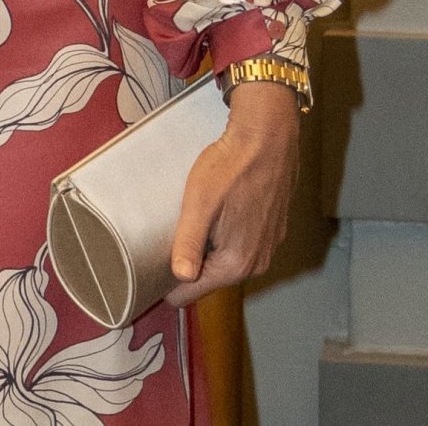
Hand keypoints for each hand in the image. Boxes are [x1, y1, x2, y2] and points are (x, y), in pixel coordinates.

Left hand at [166, 81, 299, 306]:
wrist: (268, 135)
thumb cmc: (232, 165)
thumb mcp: (199, 203)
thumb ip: (189, 244)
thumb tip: (180, 278)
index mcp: (237, 263)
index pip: (192, 292)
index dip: (169, 282)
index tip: (154, 263)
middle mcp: (257, 262)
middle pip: (210, 277)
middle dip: (191, 262)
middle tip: (173, 232)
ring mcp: (269, 245)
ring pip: (227, 260)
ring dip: (210, 246)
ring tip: (195, 218)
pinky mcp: (274, 228)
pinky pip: (242, 243)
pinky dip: (227, 234)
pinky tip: (220, 210)